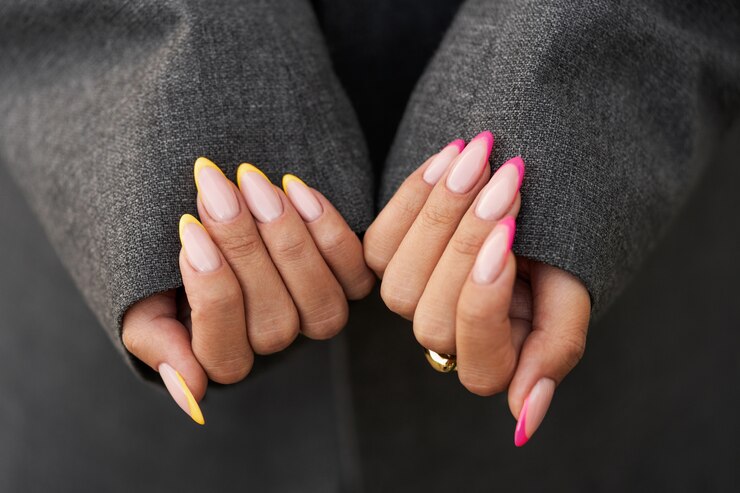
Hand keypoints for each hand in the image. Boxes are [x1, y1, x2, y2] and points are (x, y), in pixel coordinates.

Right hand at [122, 158, 374, 423]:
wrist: (207, 212)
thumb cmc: (164, 262)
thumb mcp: (142, 298)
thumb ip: (155, 341)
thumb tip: (192, 394)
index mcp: (222, 356)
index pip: (225, 354)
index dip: (211, 293)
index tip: (187, 230)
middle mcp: (273, 340)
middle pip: (275, 323)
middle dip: (245, 250)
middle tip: (217, 190)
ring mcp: (314, 313)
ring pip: (321, 304)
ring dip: (288, 240)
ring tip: (252, 183)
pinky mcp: (347, 282)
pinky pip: (354, 273)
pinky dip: (329, 231)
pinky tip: (293, 187)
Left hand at [364, 132, 589, 444]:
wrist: (539, 189)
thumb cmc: (562, 244)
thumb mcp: (572, 291)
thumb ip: (555, 348)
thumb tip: (523, 423)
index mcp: (495, 357)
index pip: (479, 365)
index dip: (485, 305)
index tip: (511, 241)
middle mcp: (446, 336)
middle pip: (432, 319)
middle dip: (466, 246)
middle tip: (507, 181)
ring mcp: (412, 298)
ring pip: (399, 282)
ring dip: (440, 217)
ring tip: (481, 159)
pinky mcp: (384, 259)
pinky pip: (378, 241)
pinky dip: (414, 197)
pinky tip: (451, 156)